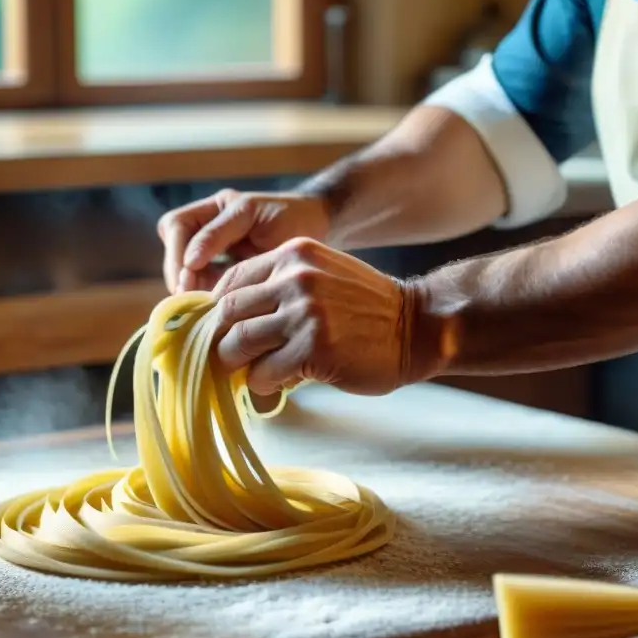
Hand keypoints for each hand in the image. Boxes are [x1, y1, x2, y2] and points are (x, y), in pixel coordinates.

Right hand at [157, 190, 330, 293]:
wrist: (320, 232)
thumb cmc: (292, 218)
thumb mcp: (254, 217)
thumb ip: (220, 234)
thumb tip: (189, 261)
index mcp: (214, 209)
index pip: (177, 226)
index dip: (178, 251)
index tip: (191, 272)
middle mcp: (208, 229)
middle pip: (174, 252)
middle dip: (178, 274)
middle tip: (189, 298)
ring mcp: (214, 255)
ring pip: (184, 273)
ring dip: (189, 290)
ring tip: (200, 309)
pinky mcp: (226, 278)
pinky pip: (205, 288)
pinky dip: (206, 300)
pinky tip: (214, 313)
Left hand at [211, 237, 412, 395]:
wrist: (418, 327)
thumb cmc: (369, 309)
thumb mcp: (324, 276)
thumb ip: (282, 286)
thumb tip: (232, 319)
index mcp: (294, 255)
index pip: (232, 279)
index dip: (219, 310)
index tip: (225, 330)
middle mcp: (295, 278)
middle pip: (228, 312)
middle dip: (222, 339)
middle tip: (231, 358)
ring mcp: (304, 313)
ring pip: (239, 343)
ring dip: (240, 364)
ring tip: (256, 371)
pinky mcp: (313, 348)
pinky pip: (264, 372)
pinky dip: (264, 382)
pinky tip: (282, 380)